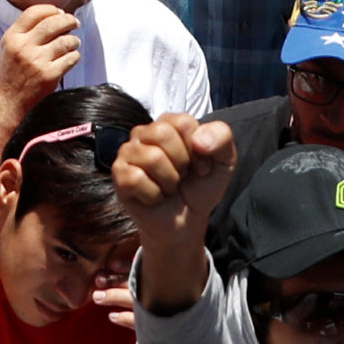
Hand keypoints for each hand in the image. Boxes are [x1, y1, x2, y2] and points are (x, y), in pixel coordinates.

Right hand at [0, 2, 82, 111]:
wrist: (7, 103)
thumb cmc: (11, 73)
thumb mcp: (9, 47)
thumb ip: (26, 31)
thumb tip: (56, 14)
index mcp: (11, 37)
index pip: (34, 12)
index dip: (51, 9)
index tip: (60, 12)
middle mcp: (23, 47)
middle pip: (52, 23)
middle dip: (68, 20)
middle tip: (74, 22)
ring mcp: (37, 61)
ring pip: (65, 40)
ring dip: (74, 40)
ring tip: (74, 42)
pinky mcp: (49, 76)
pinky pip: (71, 58)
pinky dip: (74, 56)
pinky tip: (71, 57)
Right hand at [112, 112, 239, 247]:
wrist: (187, 221)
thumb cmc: (201, 187)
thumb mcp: (224, 161)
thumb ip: (221, 137)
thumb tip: (199, 140)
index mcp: (170, 123)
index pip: (183, 122)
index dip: (198, 149)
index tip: (200, 165)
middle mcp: (145, 132)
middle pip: (162, 134)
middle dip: (181, 164)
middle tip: (182, 177)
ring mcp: (128, 153)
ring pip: (151, 157)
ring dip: (169, 182)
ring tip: (169, 187)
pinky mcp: (119, 175)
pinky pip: (136, 179)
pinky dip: (153, 195)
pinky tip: (155, 197)